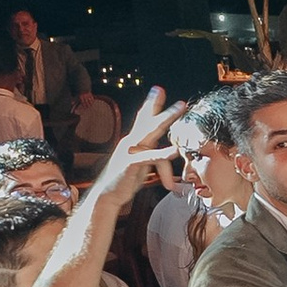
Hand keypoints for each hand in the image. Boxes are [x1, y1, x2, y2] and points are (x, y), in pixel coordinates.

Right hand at [93, 86, 177, 206]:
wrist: (107, 196)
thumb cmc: (124, 181)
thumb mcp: (142, 169)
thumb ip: (155, 161)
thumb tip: (167, 158)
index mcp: (133, 142)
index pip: (143, 120)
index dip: (150, 105)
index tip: (158, 91)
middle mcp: (130, 143)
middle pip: (148, 121)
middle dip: (158, 105)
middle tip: (166, 92)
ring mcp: (130, 151)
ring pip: (150, 132)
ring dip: (166, 118)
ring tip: (179, 108)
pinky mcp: (130, 163)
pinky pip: (149, 157)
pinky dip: (163, 154)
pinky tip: (174, 150)